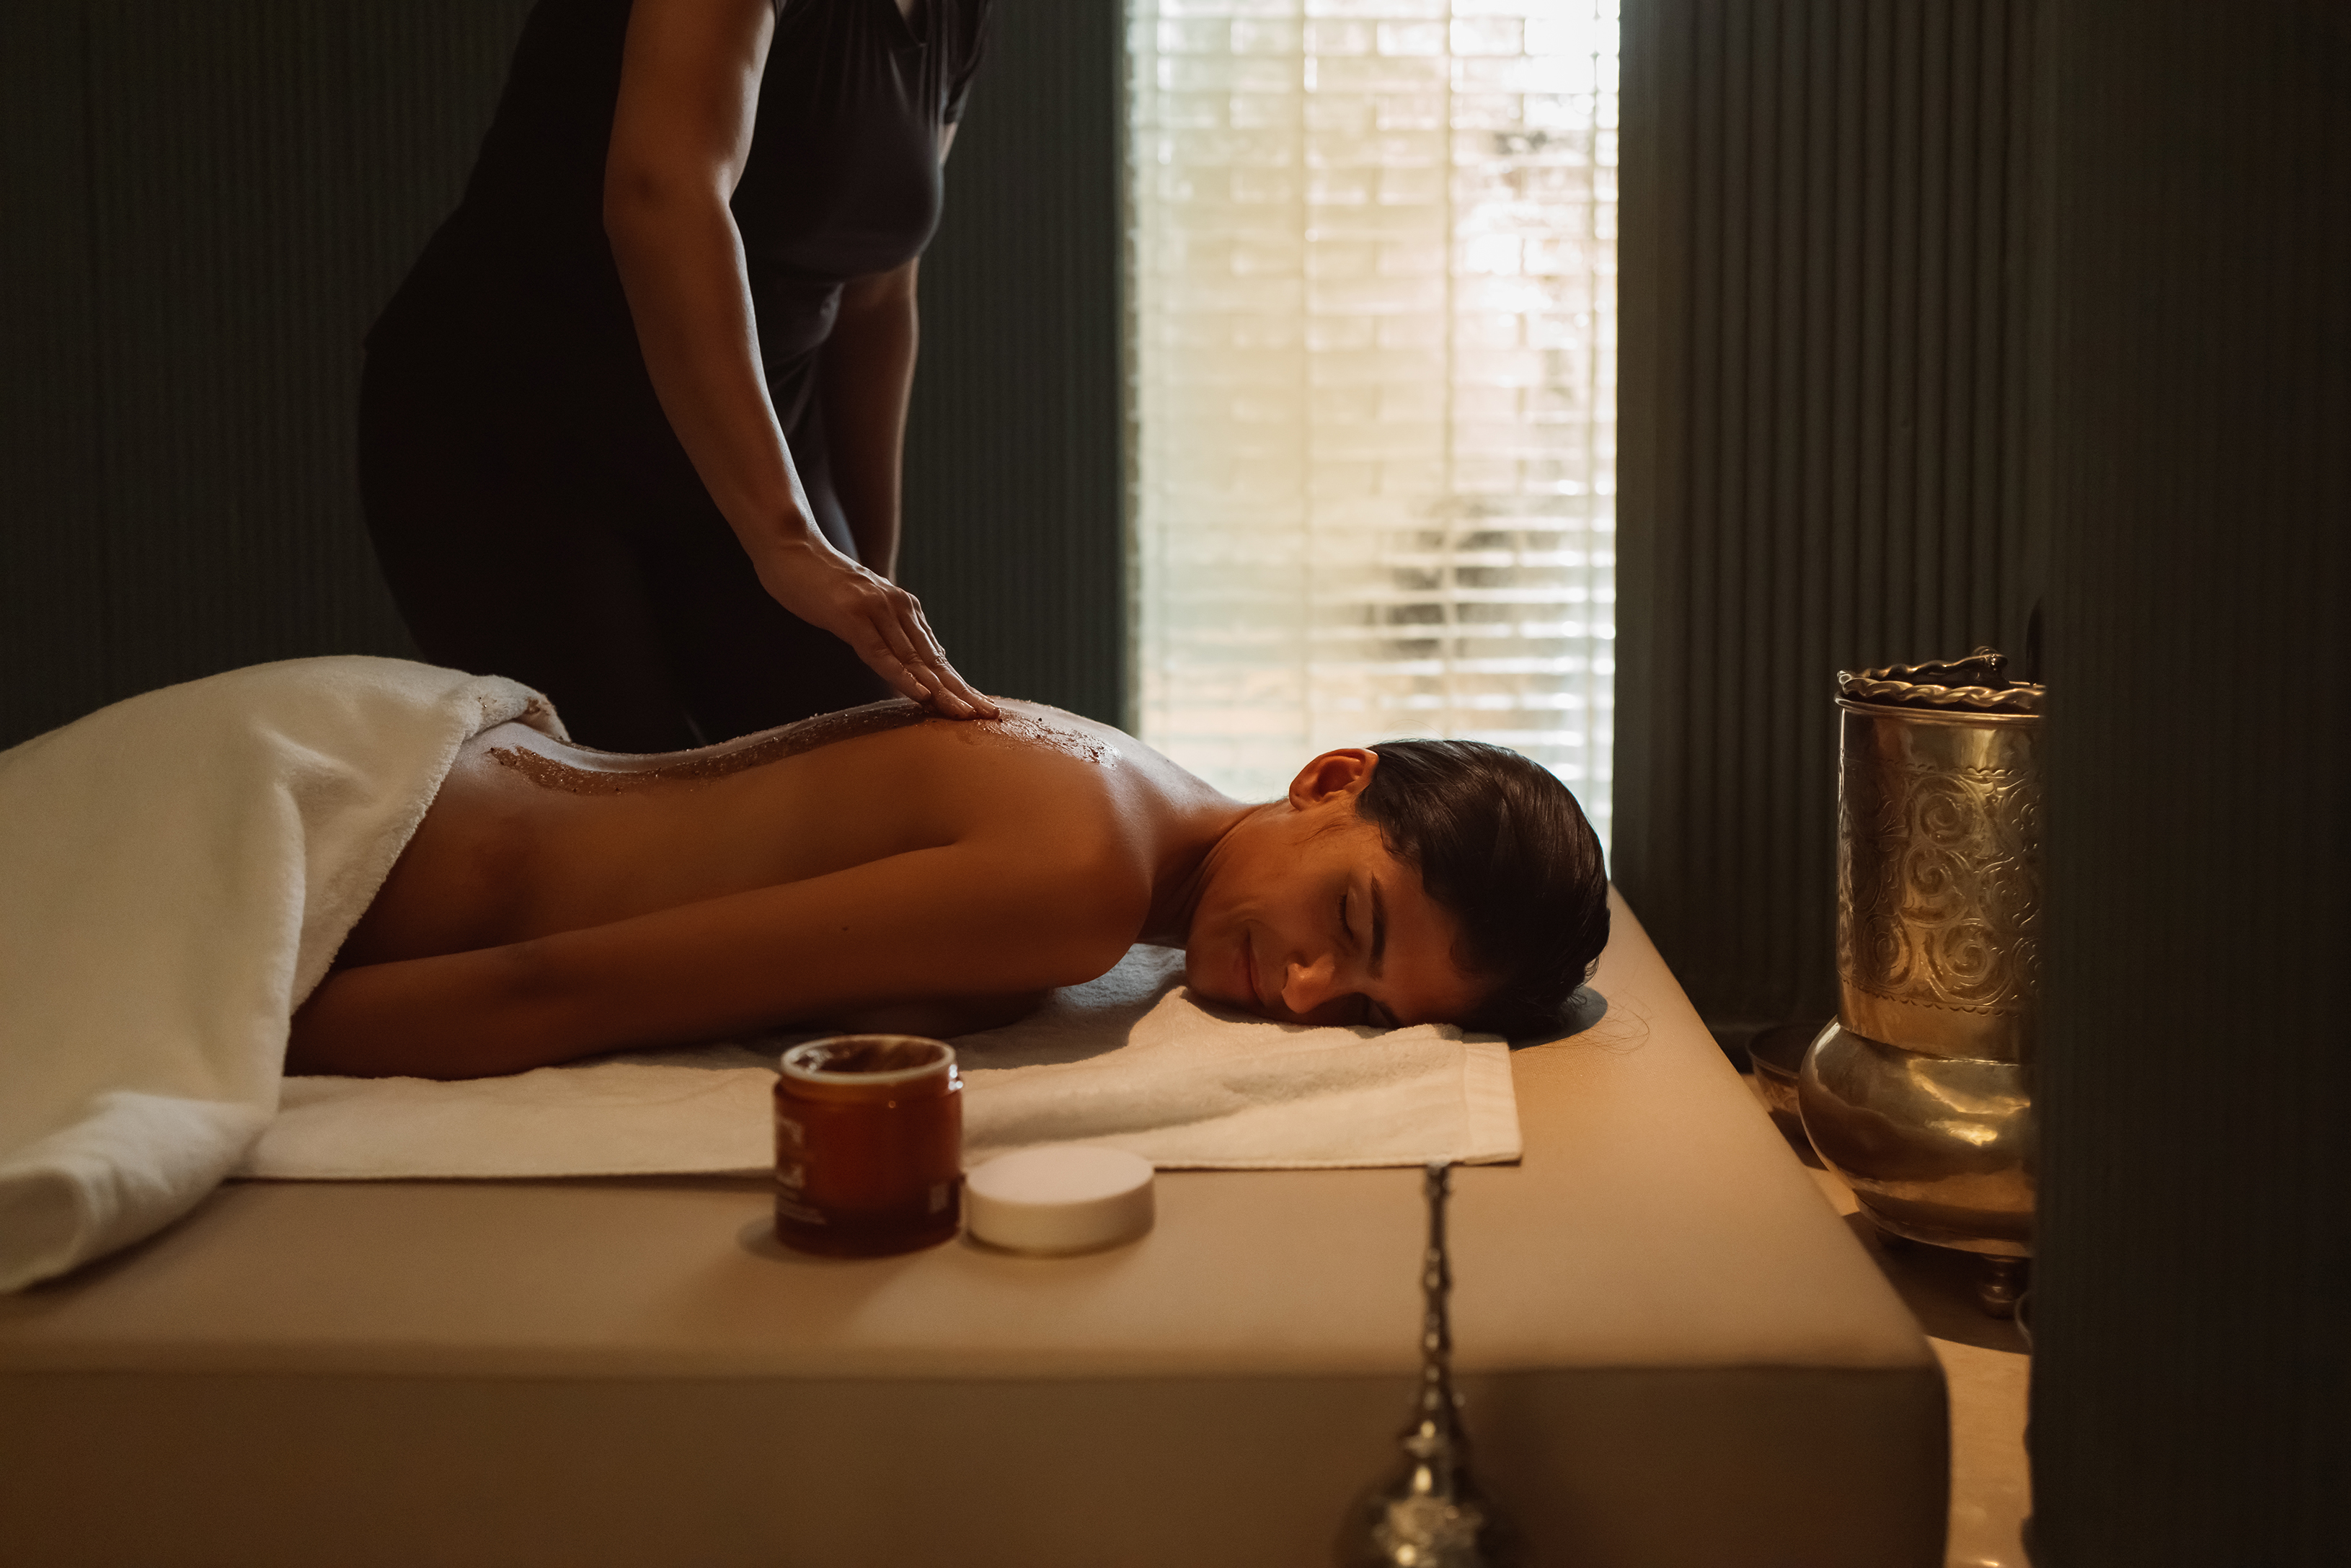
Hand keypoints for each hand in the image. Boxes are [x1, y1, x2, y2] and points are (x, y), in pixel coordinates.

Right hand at [750, 534, 999, 718]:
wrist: (791, 548)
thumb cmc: (820, 582)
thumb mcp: (861, 608)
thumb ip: (888, 631)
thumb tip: (919, 658)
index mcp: (904, 609)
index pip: (936, 656)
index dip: (959, 685)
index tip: (981, 709)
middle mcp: (898, 609)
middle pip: (934, 661)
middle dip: (962, 692)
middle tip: (989, 717)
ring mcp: (876, 611)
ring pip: (913, 661)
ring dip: (940, 691)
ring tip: (963, 714)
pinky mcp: (851, 616)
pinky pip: (880, 654)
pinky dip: (902, 677)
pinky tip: (920, 695)